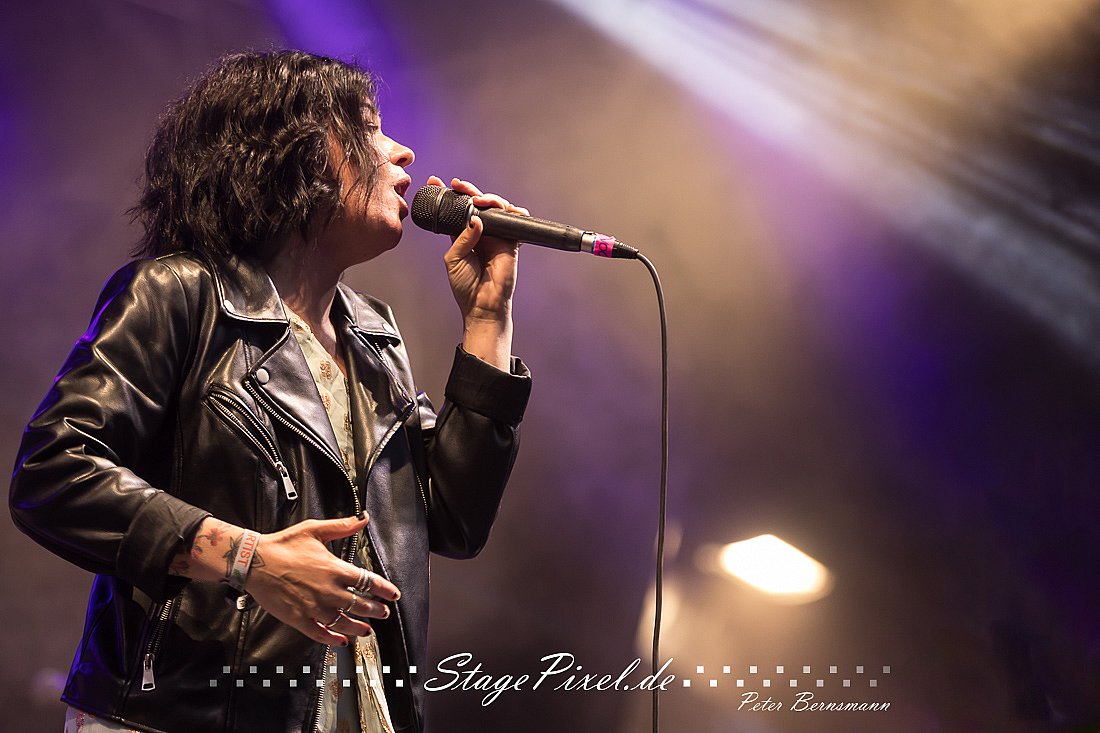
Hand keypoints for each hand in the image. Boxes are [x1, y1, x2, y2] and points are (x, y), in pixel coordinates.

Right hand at [245, 515, 400, 644]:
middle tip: (383, 613)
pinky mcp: (299, 619)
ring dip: (358, 627)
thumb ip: (342, 526)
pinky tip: (340, 641)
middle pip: (360, 605)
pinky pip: (320, 634)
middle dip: (375, 611)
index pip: (368, 582)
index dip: (384, 590)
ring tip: (367, 630)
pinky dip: (332, 640)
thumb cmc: (283, 545)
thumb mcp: (315, 529)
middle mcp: (328, 591)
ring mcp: (314, 607)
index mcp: (335, 569)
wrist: (254, 562)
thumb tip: (363, 518)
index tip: (392, 595)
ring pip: (343, 623)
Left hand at [427, 175, 525, 369]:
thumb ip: (461, 237)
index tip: (436, 182)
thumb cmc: (465, 286)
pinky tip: (499, 209)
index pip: (457, 210)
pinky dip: (512, 211)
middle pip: (478, 203)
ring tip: (477, 201)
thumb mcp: (453, 258)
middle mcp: (481, 232)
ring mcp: (497, 236)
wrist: (481, 305)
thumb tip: (475, 219)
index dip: (449, 195)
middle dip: (468, 191)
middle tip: (458, 185)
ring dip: (488, 198)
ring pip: (496, 207)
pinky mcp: (511, 242)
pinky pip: (516, 220)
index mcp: (463, 235)